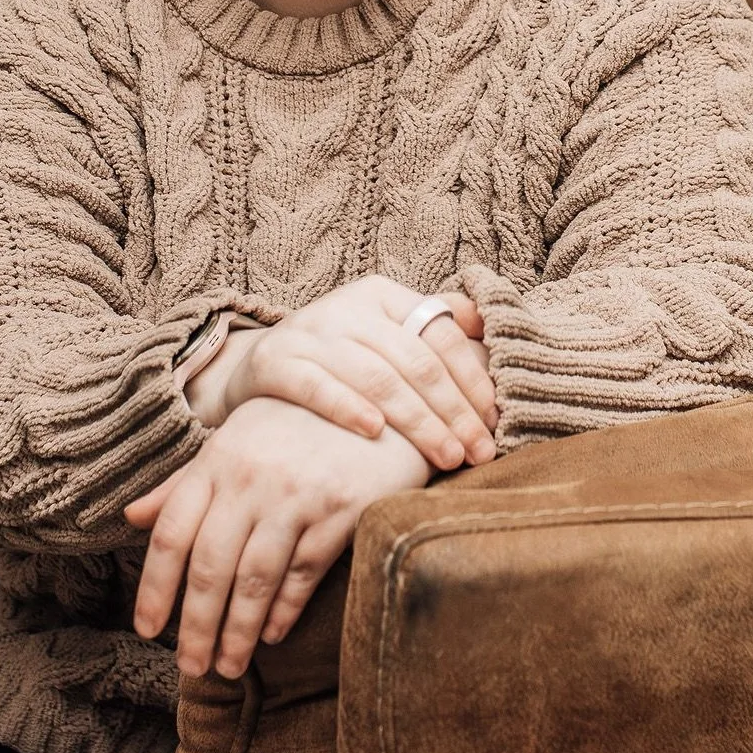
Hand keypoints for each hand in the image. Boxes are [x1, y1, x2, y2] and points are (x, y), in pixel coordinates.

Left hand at [124, 395, 431, 679]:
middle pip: (210, 565)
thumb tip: (131, 517)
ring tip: (227, 666)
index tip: (147, 629)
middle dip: (195, 625)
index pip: (173, 532)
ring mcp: (297, 494)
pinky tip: (271, 635)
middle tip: (189, 667)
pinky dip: (284, 609)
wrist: (371, 393)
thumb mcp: (235, 437)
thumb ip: (185, 480)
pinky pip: (303, 572)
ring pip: (254, 578)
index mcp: (218, 458)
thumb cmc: (293, 421)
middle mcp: (251, 477)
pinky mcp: (340, 508)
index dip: (155, 587)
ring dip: (237, 632)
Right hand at [219, 276, 496, 471]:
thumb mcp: (383, 330)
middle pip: (414, 359)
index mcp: (381, 295)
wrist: (258, 365)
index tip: (494, 422)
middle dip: (454, 410)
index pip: (440, 333)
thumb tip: (482, 319)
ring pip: (376, 376)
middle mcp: (346, 307)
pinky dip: (348, 407)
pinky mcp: (275, 360)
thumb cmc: (339, 357)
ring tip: (446, 456)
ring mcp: (309, 332)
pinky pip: (316, 384)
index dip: (473, 379)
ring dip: (417, 421)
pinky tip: (375, 433)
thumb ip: (432, 323)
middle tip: (478, 452)